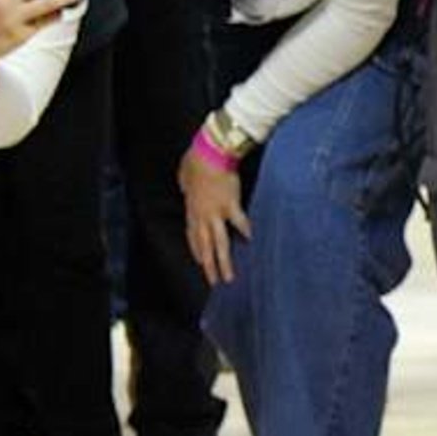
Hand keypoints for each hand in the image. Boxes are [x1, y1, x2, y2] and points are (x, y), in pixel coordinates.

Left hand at [179, 133, 252, 282]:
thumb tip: (186, 186)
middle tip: (213, 282)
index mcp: (192, 209)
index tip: (201, 263)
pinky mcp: (230, 205)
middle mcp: (202, 216)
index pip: (193, 236)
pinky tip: (251, 242)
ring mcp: (216, 212)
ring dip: (223, 262)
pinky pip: (239, 222)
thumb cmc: (196, 161)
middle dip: (209, 266)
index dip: (197, 251)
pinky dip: (245, 232)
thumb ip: (187, 186)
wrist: (209, 153)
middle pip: (205, 246)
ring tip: (229, 277)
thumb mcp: (184, 176)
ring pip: (219, 243)